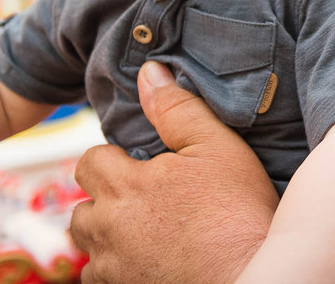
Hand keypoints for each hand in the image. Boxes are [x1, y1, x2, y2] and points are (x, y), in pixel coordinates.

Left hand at [70, 62, 278, 283]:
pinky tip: (151, 262)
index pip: (89, 162)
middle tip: (147, 201)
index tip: (142, 166)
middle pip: (82, 210)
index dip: (112, 159)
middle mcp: (108, 230)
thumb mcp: (219, 148)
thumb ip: (178, 109)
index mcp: (125, 186)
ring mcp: (113, 269)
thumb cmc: (238, 213)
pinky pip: (104, 281)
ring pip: (90, 249)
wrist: (253, 277)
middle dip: (105, 201)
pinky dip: (119, 270)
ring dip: (108, 238)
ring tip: (148, 233)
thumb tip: (149, 72)